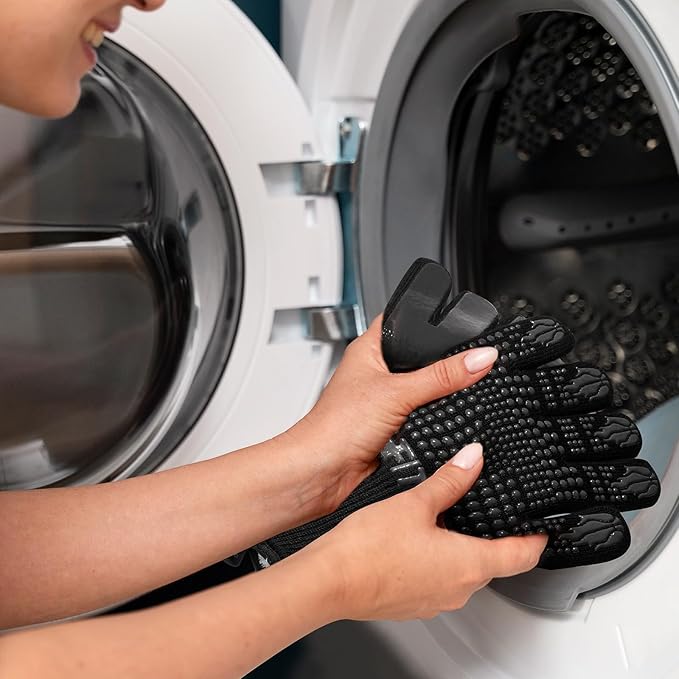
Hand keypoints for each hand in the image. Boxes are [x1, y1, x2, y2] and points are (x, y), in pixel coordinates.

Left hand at [286, 316, 499, 513]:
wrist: (321, 473)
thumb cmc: (335, 426)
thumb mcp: (397, 393)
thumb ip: (442, 376)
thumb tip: (480, 358)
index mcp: (368, 350)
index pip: (401, 321)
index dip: (427, 320)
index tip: (458, 323)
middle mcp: (374, 374)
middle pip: (419, 359)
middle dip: (440, 365)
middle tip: (461, 366)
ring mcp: (382, 402)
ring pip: (422, 392)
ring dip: (434, 398)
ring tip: (446, 397)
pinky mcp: (390, 429)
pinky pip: (421, 420)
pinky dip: (430, 422)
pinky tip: (436, 424)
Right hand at [303, 443, 546, 620]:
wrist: (329, 581)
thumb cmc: (368, 549)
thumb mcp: (415, 502)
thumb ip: (449, 479)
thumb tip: (472, 458)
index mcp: (467, 565)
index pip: (521, 555)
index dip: (536, 539)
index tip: (543, 527)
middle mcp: (457, 590)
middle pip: (493, 564)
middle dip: (497, 540)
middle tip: (494, 513)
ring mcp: (434, 600)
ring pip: (463, 573)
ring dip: (464, 549)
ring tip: (450, 520)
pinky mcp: (412, 602)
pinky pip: (438, 580)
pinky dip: (439, 561)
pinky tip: (416, 541)